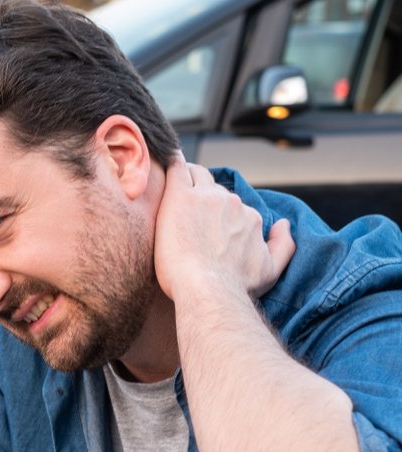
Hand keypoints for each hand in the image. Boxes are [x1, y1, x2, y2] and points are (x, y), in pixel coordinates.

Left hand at [154, 156, 295, 301]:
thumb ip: (284, 245)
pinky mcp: (180, 197)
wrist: (208, 290)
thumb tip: (283, 224)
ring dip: (189, 178)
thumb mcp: (271, 270)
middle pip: (214, 188)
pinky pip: (177, 168)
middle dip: (203, 194)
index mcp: (249, 217)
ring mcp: (205, 197)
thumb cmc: (235, 286)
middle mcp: (231, 202)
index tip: (204, 219)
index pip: (232, 205)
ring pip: (197, 175)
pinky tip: (167, 161)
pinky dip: (173, 163)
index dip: (217, 211)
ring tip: (175, 187)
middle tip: (186, 207)